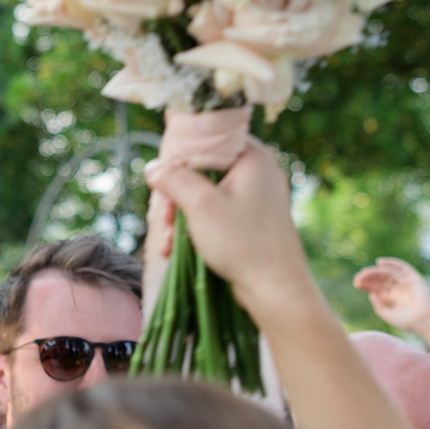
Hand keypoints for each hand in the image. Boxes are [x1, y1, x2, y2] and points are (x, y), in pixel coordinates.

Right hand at [140, 142, 311, 317]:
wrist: (276, 289)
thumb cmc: (243, 243)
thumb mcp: (201, 206)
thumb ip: (173, 179)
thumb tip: (153, 167)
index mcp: (252, 156)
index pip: (205, 139)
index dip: (178, 159)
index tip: (163, 182)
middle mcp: (257, 170)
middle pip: (201, 169)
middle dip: (177, 197)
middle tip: (167, 220)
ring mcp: (255, 195)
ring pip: (204, 193)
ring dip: (182, 216)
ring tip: (170, 242)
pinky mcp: (251, 218)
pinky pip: (215, 212)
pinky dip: (196, 226)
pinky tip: (177, 249)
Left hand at [354, 258, 429, 335]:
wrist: (423, 321)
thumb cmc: (406, 321)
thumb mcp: (387, 314)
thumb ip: (378, 305)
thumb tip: (372, 293)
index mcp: (393, 298)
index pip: (377, 288)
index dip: (366, 285)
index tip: (355, 283)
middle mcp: (399, 289)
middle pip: (381, 280)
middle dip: (369, 278)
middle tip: (357, 278)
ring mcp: (406, 283)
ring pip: (389, 273)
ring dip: (376, 271)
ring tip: (364, 273)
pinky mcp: (414, 278)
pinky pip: (402, 267)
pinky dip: (392, 263)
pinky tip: (380, 262)